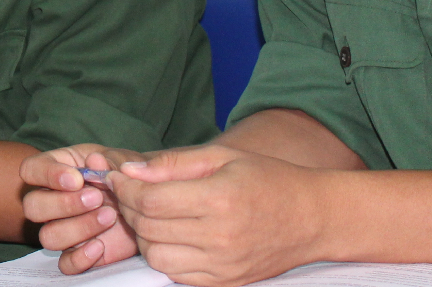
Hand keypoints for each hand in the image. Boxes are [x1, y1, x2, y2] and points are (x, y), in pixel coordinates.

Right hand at [21, 144, 146, 272]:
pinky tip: (101, 245)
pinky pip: (65, 264)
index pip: (31, 169)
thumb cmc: (130, 177)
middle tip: (96, 198)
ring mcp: (63, 228)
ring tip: (109, 217)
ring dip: (77, 228)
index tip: (77, 180)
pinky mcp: (77, 253)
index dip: (47, 174)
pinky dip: (80, 258)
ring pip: (48, 236)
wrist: (149, 206)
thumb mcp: (125, 162)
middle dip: (63, 204)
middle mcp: (53, 199)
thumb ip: (110, 161)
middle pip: (33, 206)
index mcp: (58, 169)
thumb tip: (94, 161)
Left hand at [107, 146, 329, 285]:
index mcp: (219, 199)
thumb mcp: (222, 157)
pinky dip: (165, 255)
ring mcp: (223, 266)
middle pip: (148, 228)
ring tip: (150, 215)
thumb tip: (128, 171)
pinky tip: (171, 235)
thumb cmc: (266, 179)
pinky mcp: (226, 283)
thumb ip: (172, 163)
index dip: (125, 188)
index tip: (118, 177)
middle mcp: (220, 237)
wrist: (313, 218)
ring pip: (157, 257)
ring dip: (144, 235)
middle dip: (128, 208)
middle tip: (129, 193)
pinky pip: (177, 275)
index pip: (150, 201)